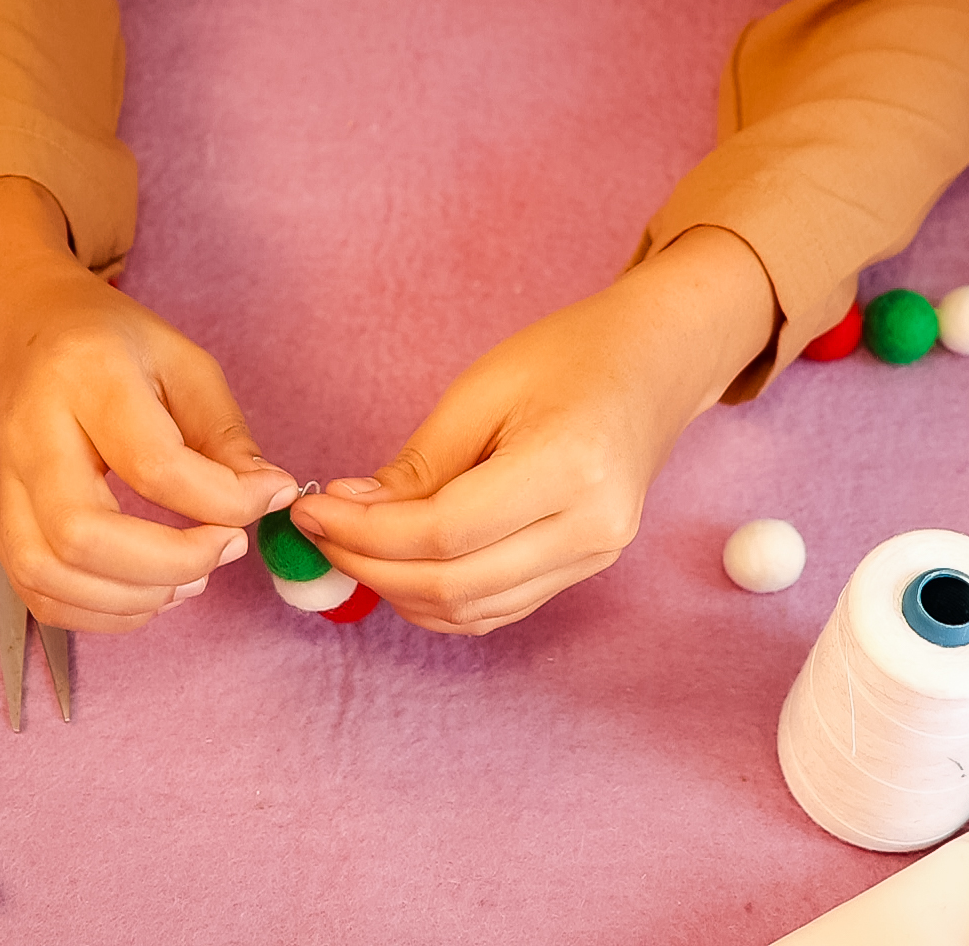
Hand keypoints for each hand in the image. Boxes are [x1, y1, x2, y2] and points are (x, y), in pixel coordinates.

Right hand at [0, 178, 297, 631]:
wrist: (8, 320)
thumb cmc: (103, 339)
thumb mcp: (181, 361)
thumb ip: (225, 434)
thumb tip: (269, 498)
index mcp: (84, 379)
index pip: (154, 465)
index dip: (225, 499)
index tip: (270, 496)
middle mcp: (28, 436)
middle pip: (84, 535)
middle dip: (172, 563)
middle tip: (227, 547)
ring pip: (50, 575)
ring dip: (135, 597)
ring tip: (192, 575)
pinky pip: (36, 592)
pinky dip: (99, 612)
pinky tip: (147, 591)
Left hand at [290, 226, 777, 633]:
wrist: (656, 365)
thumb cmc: (573, 357)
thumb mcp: (484, 389)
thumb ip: (420, 464)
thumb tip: (351, 512)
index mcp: (570, 467)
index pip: (444, 532)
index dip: (366, 533)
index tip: (313, 511)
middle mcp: (591, 527)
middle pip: (455, 584)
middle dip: (370, 567)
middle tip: (318, 535)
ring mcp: (595, 556)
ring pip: (473, 610)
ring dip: (398, 591)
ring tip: (351, 549)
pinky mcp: (586, 568)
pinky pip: (498, 609)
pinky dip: (438, 602)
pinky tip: (399, 568)